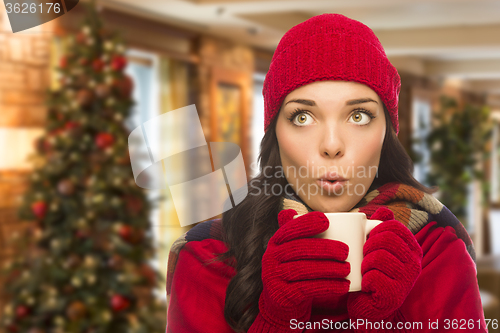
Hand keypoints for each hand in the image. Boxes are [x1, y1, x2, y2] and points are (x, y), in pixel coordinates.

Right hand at [258, 209, 350, 327]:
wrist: (281, 303)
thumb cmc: (294, 271)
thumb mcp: (292, 250)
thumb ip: (298, 233)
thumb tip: (304, 213)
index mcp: (275, 242)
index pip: (289, 229)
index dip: (307, 223)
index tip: (327, 221)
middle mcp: (270, 257)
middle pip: (299, 249)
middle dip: (324, 248)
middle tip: (345, 250)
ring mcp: (274, 277)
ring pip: (304, 269)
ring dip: (329, 268)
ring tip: (347, 268)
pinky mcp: (282, 295)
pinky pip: (307, 289)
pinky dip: (328, 287)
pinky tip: (343, 286)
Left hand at [347, 207, 422, 320]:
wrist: (368, 305)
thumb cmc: (372, 272)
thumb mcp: (377, 248)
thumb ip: (381, 228)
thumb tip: (384, 211)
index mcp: (411, 248)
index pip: (393, 226)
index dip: (375, 230)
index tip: (369, 240)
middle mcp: (414, 263)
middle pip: (385, 239)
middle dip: (368, 246)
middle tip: (365, 257)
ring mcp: (407, 280)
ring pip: (378, 257)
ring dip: (365, 264)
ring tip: (366, 271)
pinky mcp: (395, 295)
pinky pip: (373, 277)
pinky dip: (364, 280)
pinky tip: (368, 285)